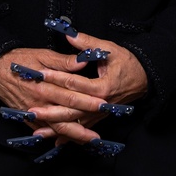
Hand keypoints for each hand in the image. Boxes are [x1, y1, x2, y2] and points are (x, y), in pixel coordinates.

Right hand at [0, 48, 101, 140]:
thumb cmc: (19, 60)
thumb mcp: (42, 55)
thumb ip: (63, 61)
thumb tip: (83, 62)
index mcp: (45, 84)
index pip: (70, 94)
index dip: (87, 100)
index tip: (103, 103)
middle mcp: (40, 101)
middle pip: (65, 114)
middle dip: (85, 121)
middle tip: (103, 124)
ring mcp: (33, 112)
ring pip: (56, 127)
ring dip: (73, 134)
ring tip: (90, 139)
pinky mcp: (27, 117)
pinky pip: (44, 130)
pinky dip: (56, 136)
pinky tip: (69, 140)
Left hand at [32, 30, 148, 144]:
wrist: (144, 78)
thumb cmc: (127, 62)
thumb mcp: (109, 49)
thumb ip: (87, 43)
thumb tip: (69, 34)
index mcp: (102, 86)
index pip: (75, 83)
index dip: (56, 78)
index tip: (40, 75)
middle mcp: (101, 104)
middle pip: (71, 108)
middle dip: (50, 108)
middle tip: (31, 108)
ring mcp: (100, 114)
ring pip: (75, 123)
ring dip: (56, 126)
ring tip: (37, 129)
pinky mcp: (100, 118)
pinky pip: (82, 129)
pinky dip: (68, 136)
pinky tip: (54, 141)